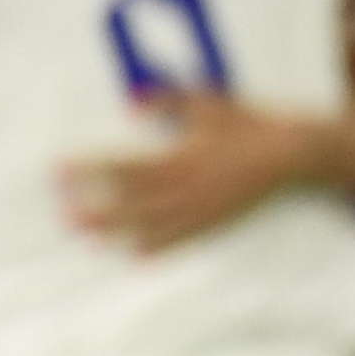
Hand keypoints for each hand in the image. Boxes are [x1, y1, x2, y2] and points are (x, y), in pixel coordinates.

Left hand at [58, 93, 331, 251]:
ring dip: (120, 231)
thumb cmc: (251, 124)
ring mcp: (204, 208)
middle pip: (133, 202)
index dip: (90, 170)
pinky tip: (138, 254)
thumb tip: (130, 102)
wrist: (295, 155)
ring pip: (154, 224)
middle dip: (98, 210)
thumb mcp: (209, 103)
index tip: (60, 172)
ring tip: (90, 238)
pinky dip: (160, 247)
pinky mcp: (219, 220)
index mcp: (183, 157)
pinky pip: (185, 237)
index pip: (125, 166)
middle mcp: (190, 187)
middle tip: (66, 218)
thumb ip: (168, 101)